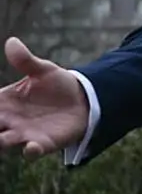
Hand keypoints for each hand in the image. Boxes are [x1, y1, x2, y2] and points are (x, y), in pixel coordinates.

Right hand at [0, 38, 88, 158]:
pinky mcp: (43, 143)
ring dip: (0, 141)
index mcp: (4, 102)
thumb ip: (25, 60)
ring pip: (3, 142)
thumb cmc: (55, 85)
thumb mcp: (42, 70)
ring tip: (0, 138)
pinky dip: (30, 151)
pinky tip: (31, 147)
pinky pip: (33, 151)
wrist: (82, 100)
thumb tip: (11, 42)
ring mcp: (24, 134)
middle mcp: (9, 121)